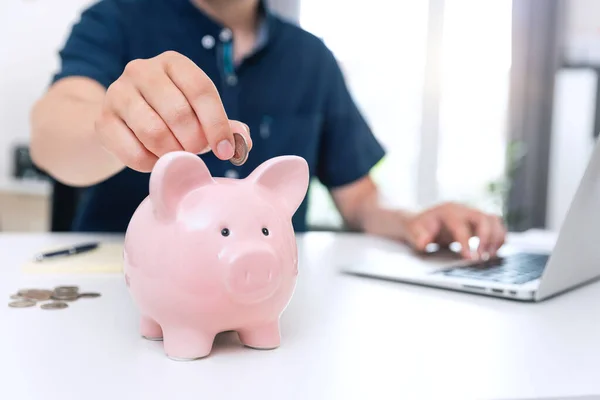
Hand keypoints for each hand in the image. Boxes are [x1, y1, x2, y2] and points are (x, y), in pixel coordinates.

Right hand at [95, 51, 251, 171]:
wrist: (121, 123)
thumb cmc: (170, 117)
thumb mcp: (199, 115)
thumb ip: (224, 126)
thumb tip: (243, 142)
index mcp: (173, 63)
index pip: (201, 90)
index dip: (217, 124)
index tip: (226, 151)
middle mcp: (142, 70)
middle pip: (178, 112)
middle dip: (195, 142)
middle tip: (196, 152)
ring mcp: (117, 93)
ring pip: (154, 132)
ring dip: (173, 153)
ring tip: (177, 156)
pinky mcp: (102, 120)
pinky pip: (134, 151)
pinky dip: (151, 164)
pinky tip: (156, 160)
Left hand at [403, 202, 505, 258]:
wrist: (420, 222)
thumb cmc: (417, 228)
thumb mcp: (412, 232)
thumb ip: (418, 237)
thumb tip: (424, 243)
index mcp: (447, 211)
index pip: (461, 226)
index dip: (467, 242)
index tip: (470, 258)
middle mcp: (463, 209)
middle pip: (483, 218)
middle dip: (486, 239)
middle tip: (482, 258)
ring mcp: (472, 214)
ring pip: (494, 220)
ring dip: (497, 238)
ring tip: (490, 256)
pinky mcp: (479, 222)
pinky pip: (496, 226)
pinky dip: (499, 238)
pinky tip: (493, 252)